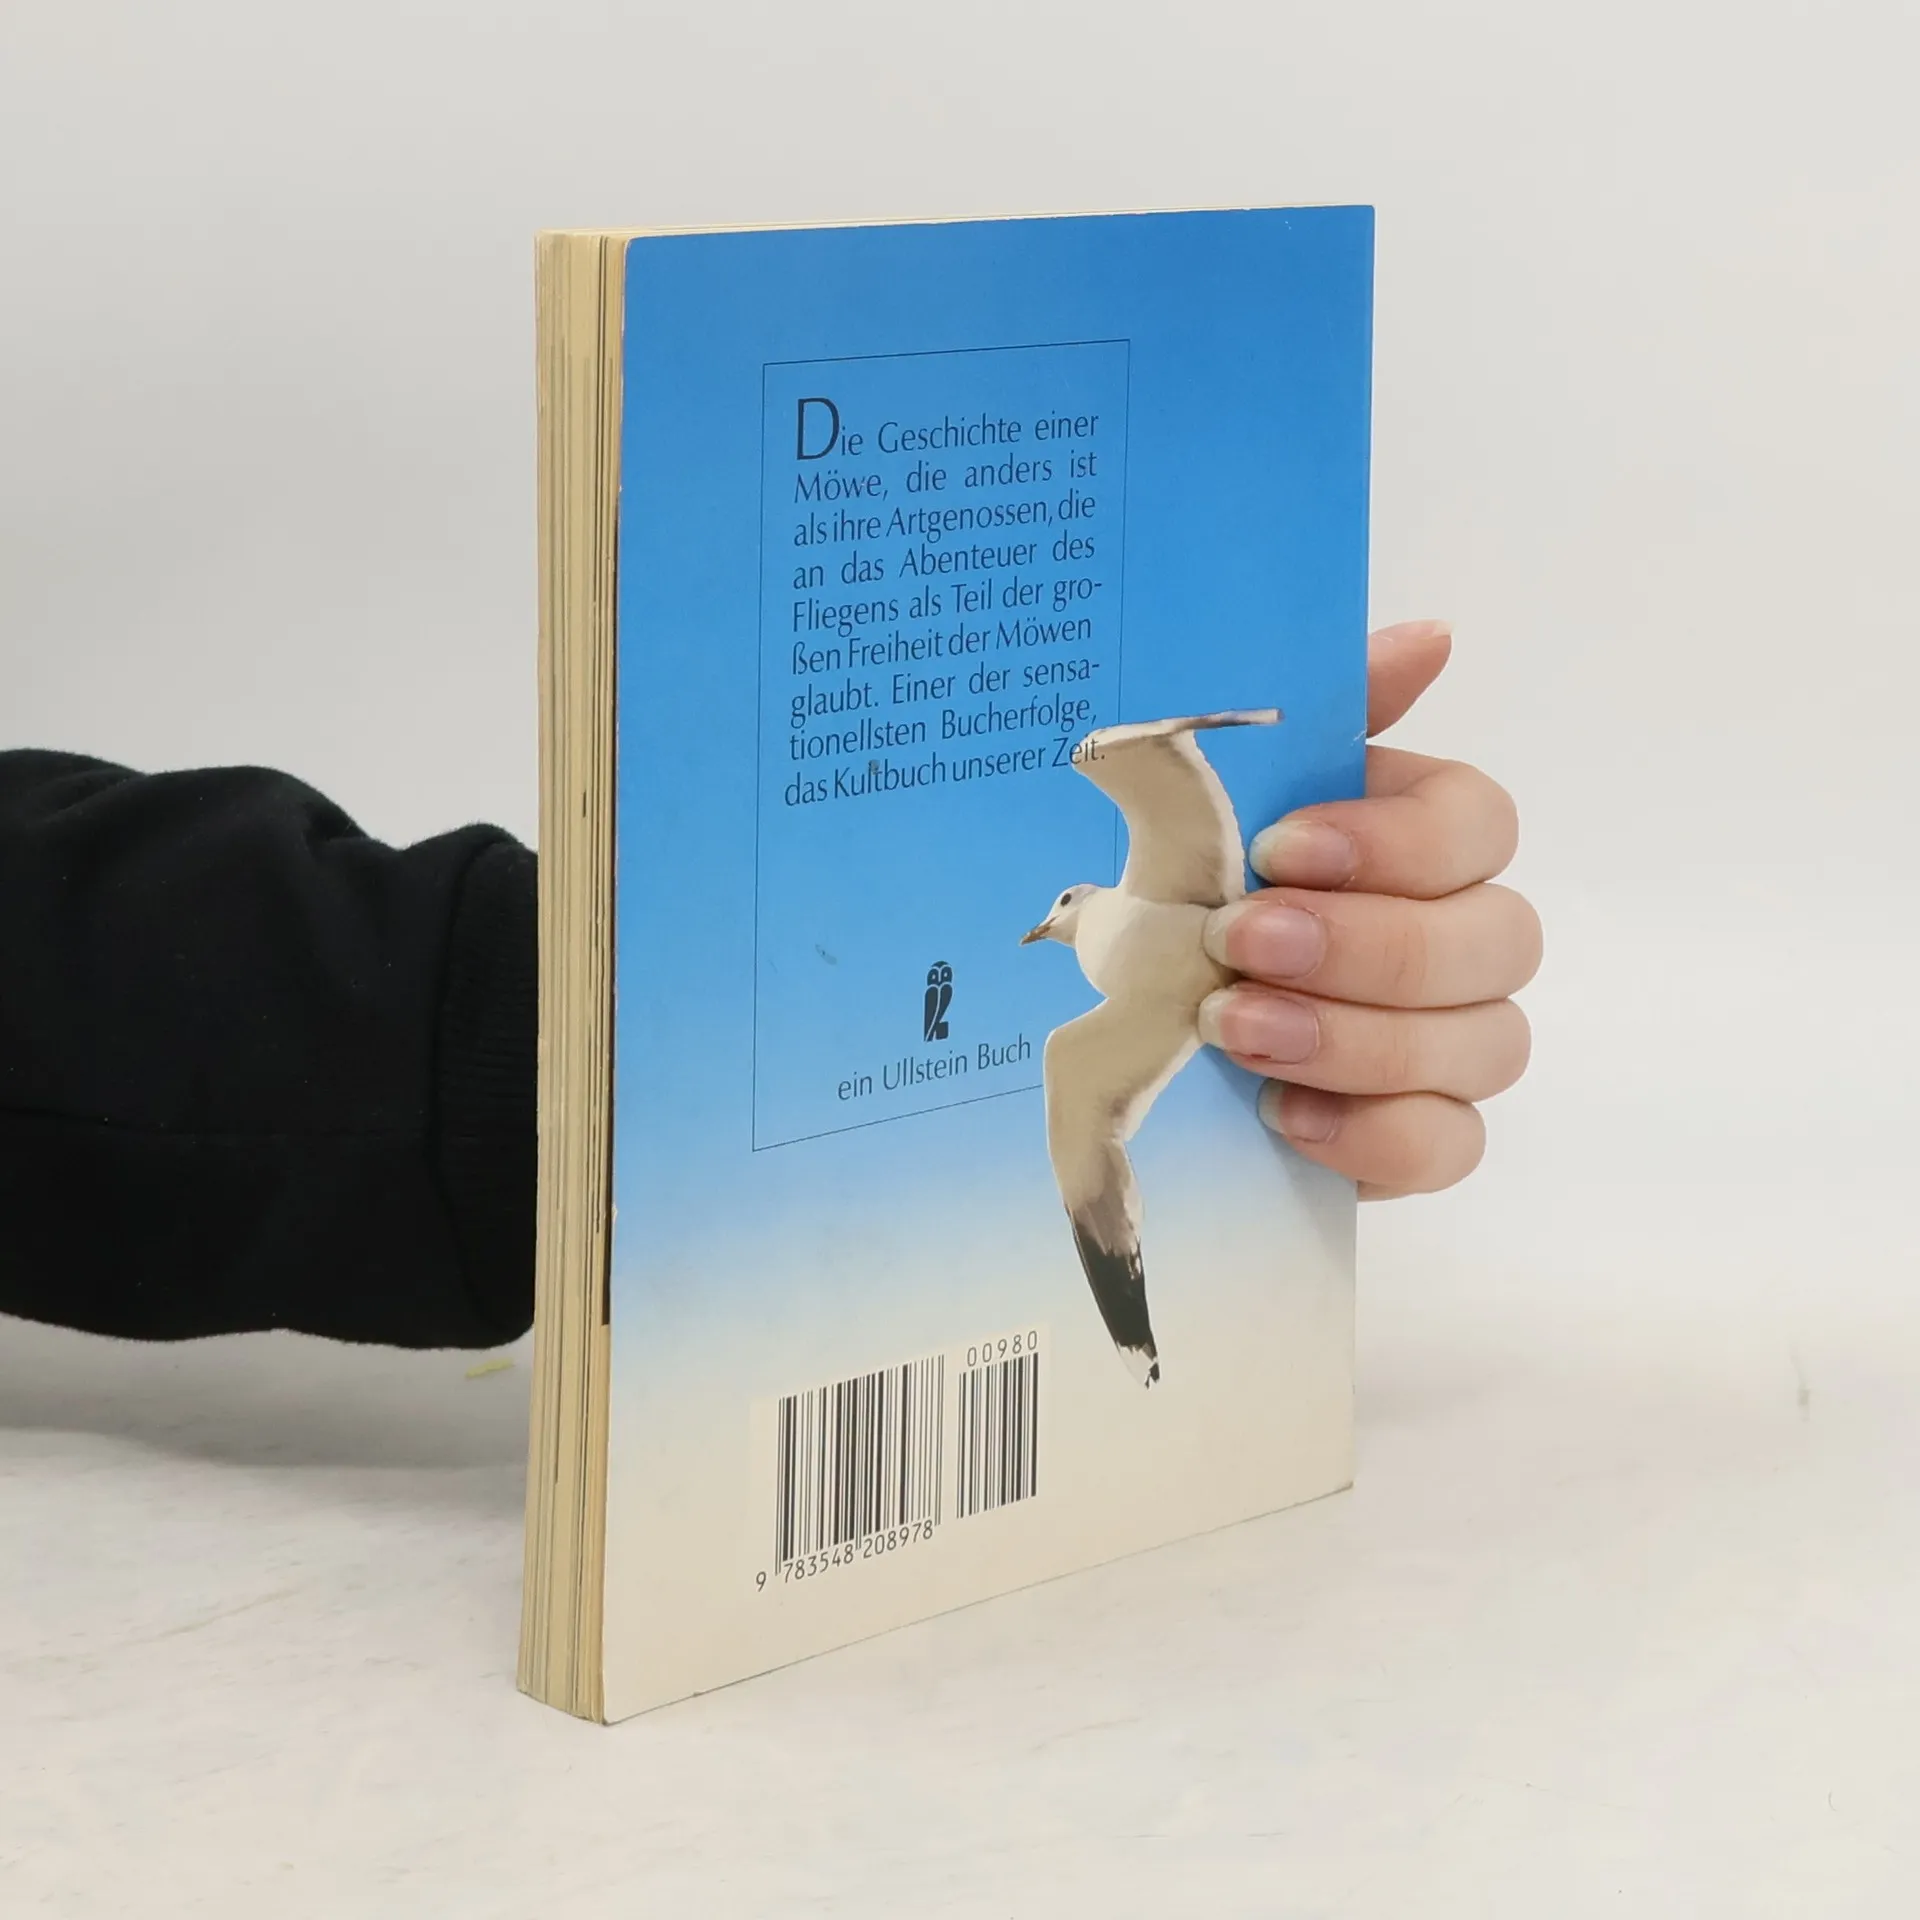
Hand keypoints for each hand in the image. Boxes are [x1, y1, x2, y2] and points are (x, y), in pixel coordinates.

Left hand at [1197, 621, 1538, 1197]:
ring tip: (1236, 1031)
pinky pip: (1451, 1145)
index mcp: (1419, 838)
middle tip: (1240, 945)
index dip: (1396, 841)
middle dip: (1367, 946)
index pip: (1480, 825)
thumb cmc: (1179, 886)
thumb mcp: (1216, 792)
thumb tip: (1430, 638)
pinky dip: (1376, 1134)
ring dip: (1360, 1039)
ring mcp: (1451, 1044)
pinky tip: (1284, 1114)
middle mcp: (1460, 938)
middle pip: (1497, 939)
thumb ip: (1317, 719)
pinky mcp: (1416, 1134)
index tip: (1280, 848)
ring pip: (1487, 1045)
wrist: (1122, 1018)